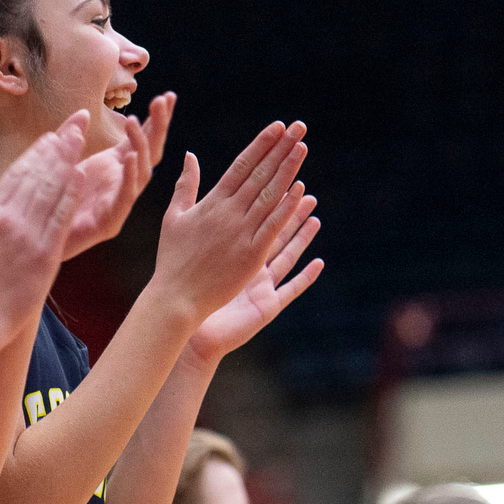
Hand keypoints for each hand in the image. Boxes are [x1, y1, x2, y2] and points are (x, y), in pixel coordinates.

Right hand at [0, 112, 88, 332]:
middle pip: (36, 175)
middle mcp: (7, 218)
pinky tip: (81, 175)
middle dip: (57, 147)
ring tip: (81, 141)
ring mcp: (26, 235)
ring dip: (67, 162)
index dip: (35, 153)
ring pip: (50, 189)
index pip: (15, 174)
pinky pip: (60, 216)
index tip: (50, 137)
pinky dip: (70, 194)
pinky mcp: (44, 253)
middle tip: (74, 126)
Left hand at [61, 93, 174, 258]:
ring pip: (141, 174)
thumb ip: (72, 137)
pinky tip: (130, 158)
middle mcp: (123, 184)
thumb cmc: (52, 198)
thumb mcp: (62, 161)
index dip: (157, 120)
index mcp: (115, 168)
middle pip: (150, 153)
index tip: (168, 96)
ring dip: (141, 146)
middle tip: (163, 100)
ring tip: (135, 122)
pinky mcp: (108, 223)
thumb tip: (84, 113)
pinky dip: (129, 178)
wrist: (36, 236)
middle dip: (159, 126)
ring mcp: (118, 204)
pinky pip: (124, 199)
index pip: (142, 140)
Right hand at [148, 121, 311, 327]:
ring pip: (269, 195)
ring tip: (302, 147)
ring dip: (287, 170)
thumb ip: (185, 185)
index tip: (277, 127)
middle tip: (298, 127)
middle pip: (260, 174)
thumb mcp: (174, 217)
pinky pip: (272, 226)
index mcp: (211, 202)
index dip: (261, 144)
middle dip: (280, 148)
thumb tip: (190, 155)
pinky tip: (300, 189)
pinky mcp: (252, 255)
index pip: (241, 165)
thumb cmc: (172, 259)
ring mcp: (241, 233)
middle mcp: (228, 213)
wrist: (176, 297)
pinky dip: (286, 207)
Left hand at [187, 184, 322, 362]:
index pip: (253, 221)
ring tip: (316, 219)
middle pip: (274, 235)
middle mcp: (250, 267)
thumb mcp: (191, 252)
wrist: (183, 325)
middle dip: (290, 213)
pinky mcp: (266, 306)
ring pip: (286, 257)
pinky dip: (305, 277)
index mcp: (234, 251)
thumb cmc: (186, 293)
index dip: (265, 201)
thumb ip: (199, 225)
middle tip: (306, 191)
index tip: (276, 178)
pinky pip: (290, 290)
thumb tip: (190, 200)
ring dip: (301, 239)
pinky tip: (320, 263)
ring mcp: (261, 287)